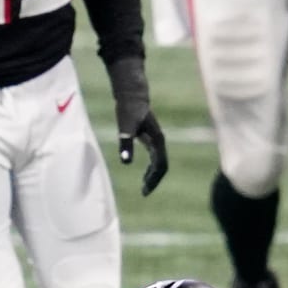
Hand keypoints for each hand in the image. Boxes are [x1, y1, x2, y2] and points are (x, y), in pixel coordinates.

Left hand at [106, 57, 168, 195]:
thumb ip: (126, 143)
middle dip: (154, 180)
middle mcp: (160, 141)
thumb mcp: (125, 127)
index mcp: (157, 140)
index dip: (154, 179)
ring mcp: (156, 140)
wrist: (131, 94)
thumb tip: (126, 161)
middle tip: (144, 192)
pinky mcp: (151, 139)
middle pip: (162, 166)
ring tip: (144, 188)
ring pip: (160, 163)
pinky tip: (144, 175)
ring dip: (154, 176)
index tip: (145, 190)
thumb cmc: (128, 109)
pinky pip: (156, 158)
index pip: (160, 165)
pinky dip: (151, 168)